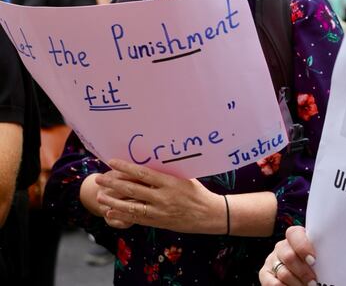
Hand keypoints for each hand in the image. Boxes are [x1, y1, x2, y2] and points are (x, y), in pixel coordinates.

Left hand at [94, 159, 224, 234]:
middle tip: (99, 179)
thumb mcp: (185, 178)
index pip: (143, 174)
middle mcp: (162, 197)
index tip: (112, 162)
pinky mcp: (158, 222)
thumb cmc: (198, 193)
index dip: (126, 167)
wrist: (208, 214)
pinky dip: (121, 215)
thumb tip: (151, 162)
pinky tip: (110, 212)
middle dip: (113, 183)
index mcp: (170, 183)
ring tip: (99, 196)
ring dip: (113, 201)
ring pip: (130, 206)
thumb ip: (168, 173)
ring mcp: (159, 211)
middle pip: (132, 189)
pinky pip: (136, 218)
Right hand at [259, 226, 316, 285]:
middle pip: (289, 257)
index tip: (313, 260)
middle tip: (313, 282)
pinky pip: (273, 284)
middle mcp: (281, 247)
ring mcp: (271, 260)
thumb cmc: (311, 263)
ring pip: (283, 273)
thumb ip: (318, 254)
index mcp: (295, 237)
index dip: (303, 247)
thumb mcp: (314, 254)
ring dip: (297, 283)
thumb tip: (328, 261)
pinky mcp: (264, 274)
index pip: (294, 234)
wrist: (296, 271)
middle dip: (303, 272)